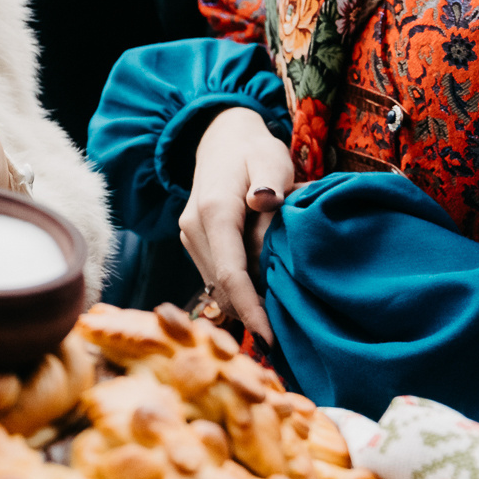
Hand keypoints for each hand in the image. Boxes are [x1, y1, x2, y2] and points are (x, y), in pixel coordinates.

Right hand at [178, 106, 294, 343]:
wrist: (220, 140)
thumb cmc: (252, 151)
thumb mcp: (268, 156)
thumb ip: (269, 179)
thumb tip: (264, 201)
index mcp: (213, 211)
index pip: (230, 272)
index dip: (251, 309)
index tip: (271, 338)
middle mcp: (194, 228)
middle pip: (223, 285)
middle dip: (251, 312)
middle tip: (288, 336)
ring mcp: (190, 237)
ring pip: (218, 284)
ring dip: (246, 301)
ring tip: (280, 315)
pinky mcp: (195, 243)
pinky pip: (217, 276)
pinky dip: (239, 290)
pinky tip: (264, 295)